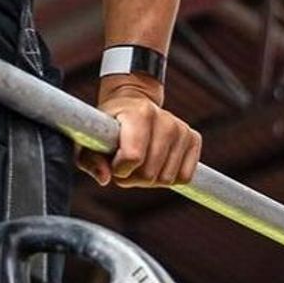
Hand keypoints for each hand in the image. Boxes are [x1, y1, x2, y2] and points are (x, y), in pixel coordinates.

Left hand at [78, 75, 201, 188]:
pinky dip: (169, 178)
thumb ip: (91, 160)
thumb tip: (105, 179)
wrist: (132, 102)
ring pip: (167, 178)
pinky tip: (158, 164)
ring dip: (150, 180)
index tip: (114, 162)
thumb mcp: (91, 140)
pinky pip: (185, 177)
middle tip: (126, 166)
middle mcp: (164, 118)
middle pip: (149, 174)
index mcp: (138, 113)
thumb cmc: (109, 126)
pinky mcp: (193, 138)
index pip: (133, 157)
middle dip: (133, 178)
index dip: (119, 170)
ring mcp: (181, 128)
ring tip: (141, 163)